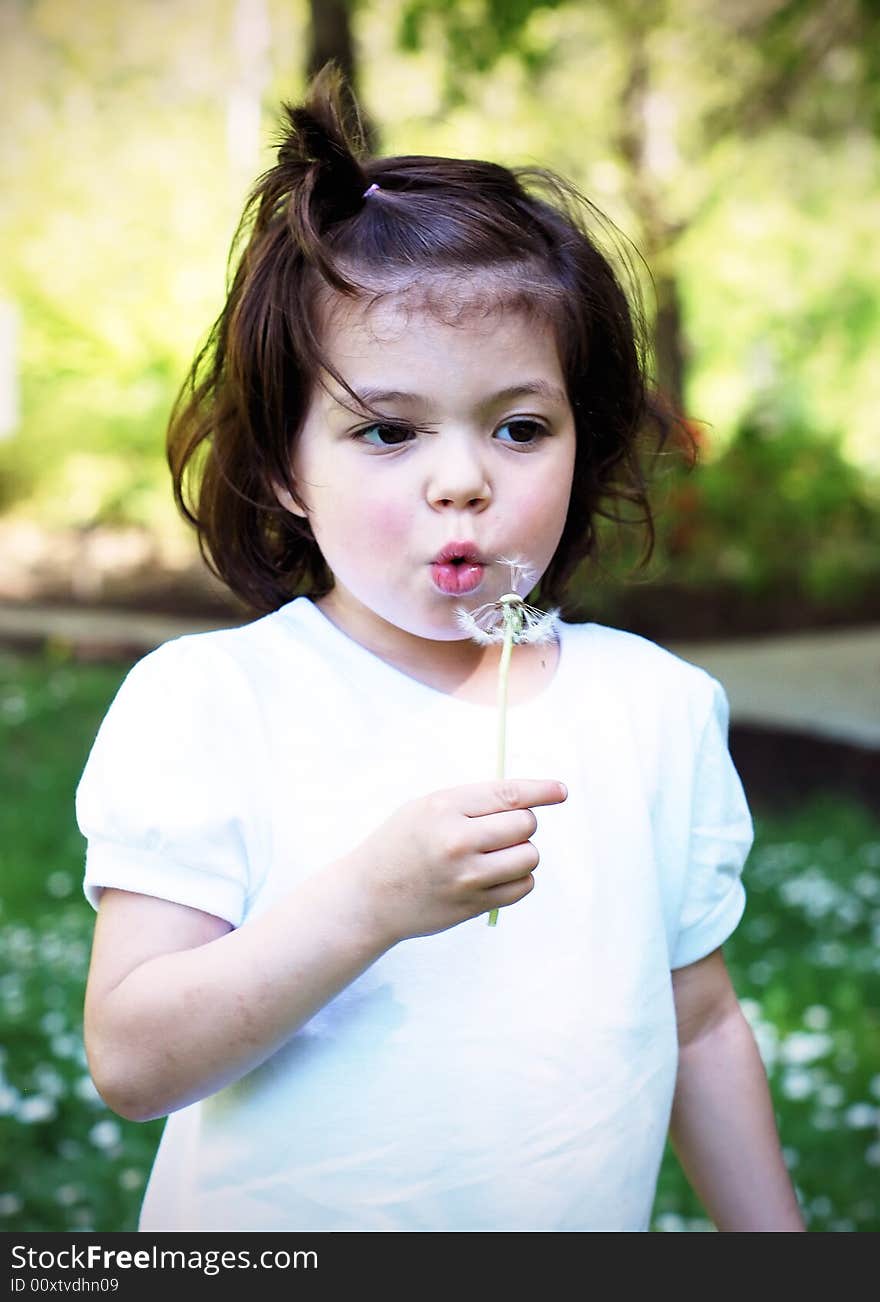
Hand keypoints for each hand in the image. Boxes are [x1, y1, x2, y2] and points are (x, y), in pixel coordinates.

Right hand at [347, 778, 567, 943]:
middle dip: (520, 823)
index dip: (541, 790)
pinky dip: (518, 878)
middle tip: (498, 830)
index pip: (508, 794)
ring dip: (521, 852)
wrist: (369, 896)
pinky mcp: (474, 904)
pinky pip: (523, 886)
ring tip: (496, 853)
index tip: (560, 791)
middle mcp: (458, 841)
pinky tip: (494, 875)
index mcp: (445, 808)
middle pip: (525, 824)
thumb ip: (472, 801)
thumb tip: (526, 798)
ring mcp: (468, 876)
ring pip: (529, 856)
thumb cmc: (401, 844)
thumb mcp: (426, 807)